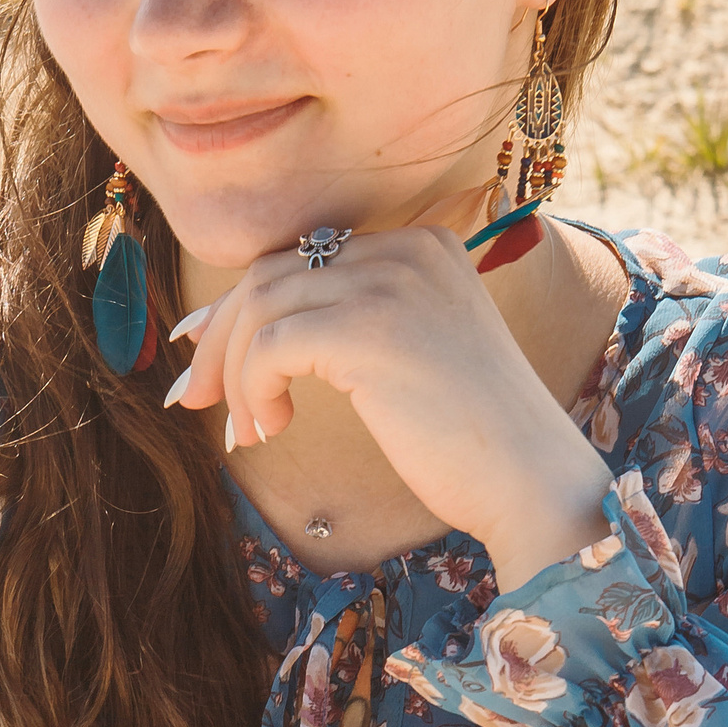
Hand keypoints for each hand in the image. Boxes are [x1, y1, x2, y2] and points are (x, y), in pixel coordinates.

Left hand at [165, 191, 612, 590]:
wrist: (530, 481)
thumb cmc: (472, 442)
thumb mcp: (412, 356)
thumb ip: (351, 324)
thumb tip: (245, 331)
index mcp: (420, 245)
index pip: (301, 257)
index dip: (240, 306)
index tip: (205, 352)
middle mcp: (406, 248)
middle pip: (270, 272)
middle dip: (222, 338)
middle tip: (197, 399)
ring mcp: (390, 282)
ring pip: (261, 305)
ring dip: (237, 374)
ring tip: (252, 432)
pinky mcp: (370, 329)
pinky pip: (270, 345)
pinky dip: (254, 390)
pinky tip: (274, 429)